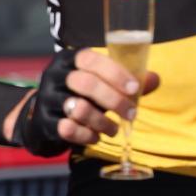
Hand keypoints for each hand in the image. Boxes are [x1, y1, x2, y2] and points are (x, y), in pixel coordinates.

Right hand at [12, 48, 159, 154]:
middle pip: (85, 83)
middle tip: (131, 114)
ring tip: (114, 129)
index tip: (134, 88)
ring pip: (79, 109)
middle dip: (114, 101)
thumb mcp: (99, 85)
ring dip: (103, 122)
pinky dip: (87, 135)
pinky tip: (95, 137)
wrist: (42, 118)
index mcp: (68, 60)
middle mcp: (54, 76)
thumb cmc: (79, 96)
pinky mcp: (44, 121)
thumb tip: (154, 78)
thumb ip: (124, 81)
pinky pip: (68, 129)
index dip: (114, 72)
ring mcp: (46, 98)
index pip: (90, 59)